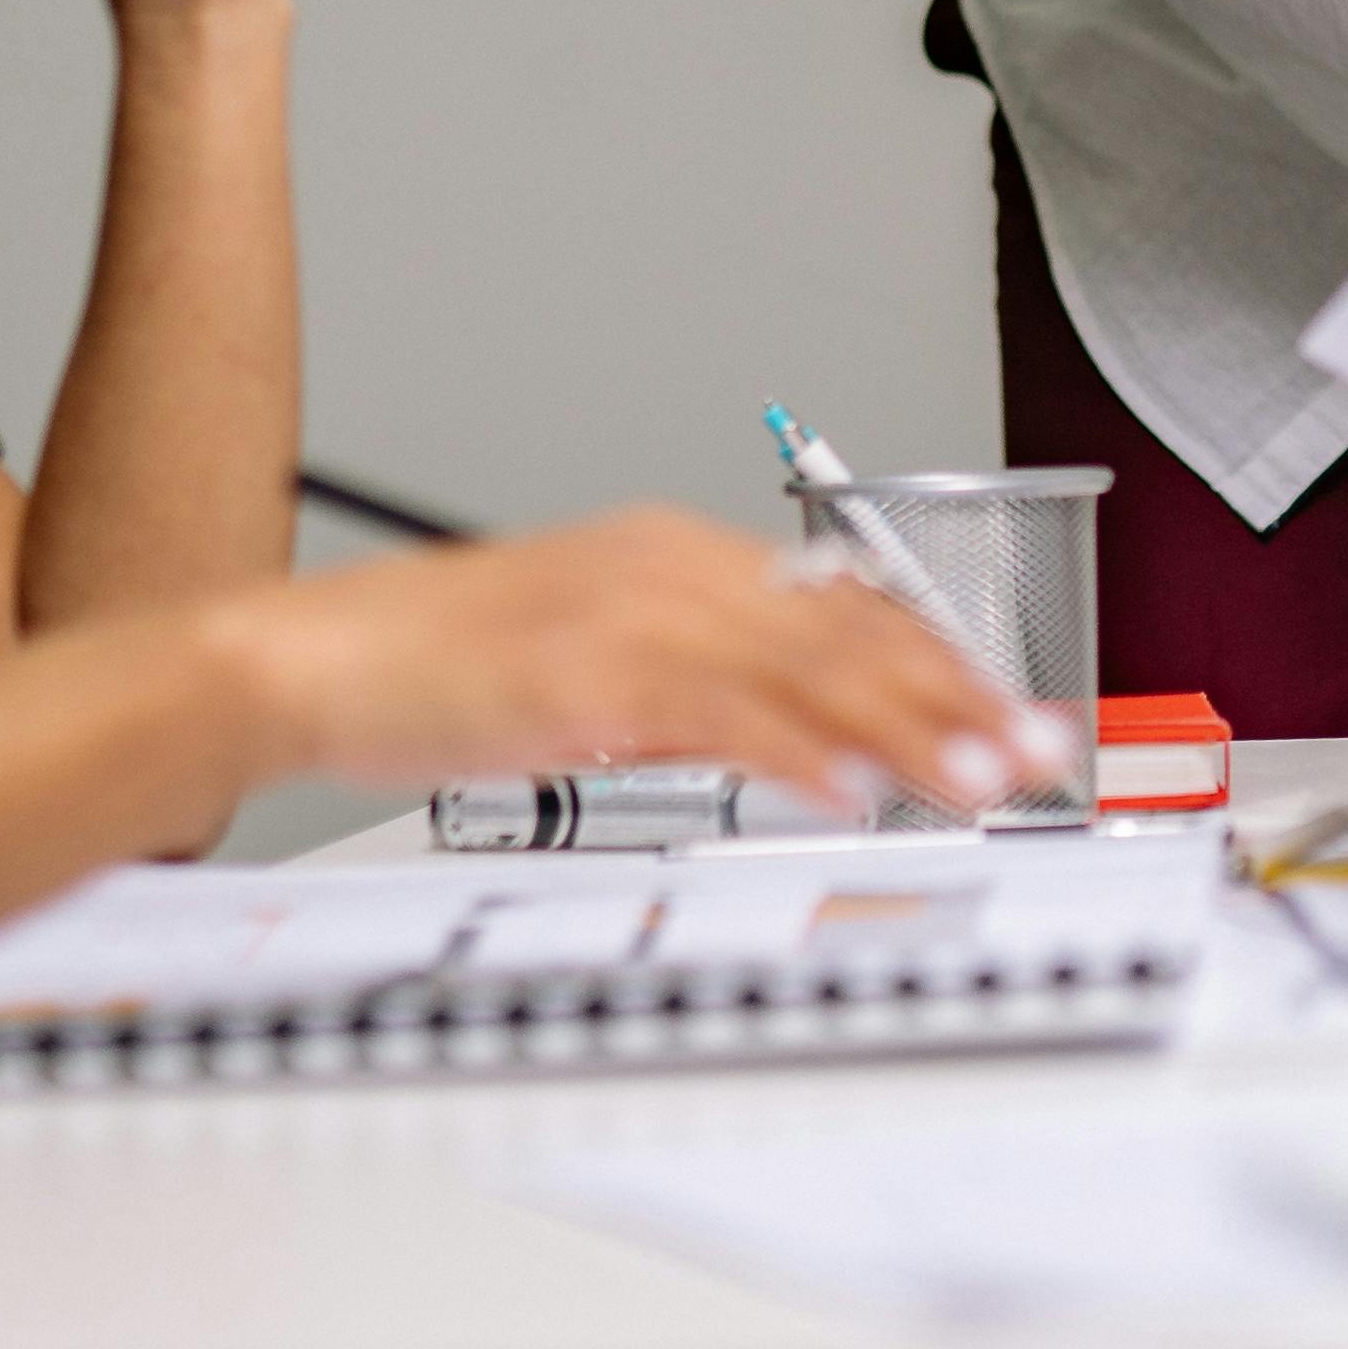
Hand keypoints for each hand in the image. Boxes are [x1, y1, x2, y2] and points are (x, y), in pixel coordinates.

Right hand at [229, 507, 1068, 814]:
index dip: (937, 660)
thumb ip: (688, 694)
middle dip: (957, 697)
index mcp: (675, 556)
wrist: (309, 657)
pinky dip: (799, 754)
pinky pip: (723, 716)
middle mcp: (671, 568)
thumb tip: (778, 740)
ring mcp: (634, 614)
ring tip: (984, 778)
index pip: (843, 606)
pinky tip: (854, 792)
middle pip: (849, 632)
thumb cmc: (427, 669)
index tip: (1005, 710)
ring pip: (809, 672)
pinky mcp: (591, 671)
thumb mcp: (588, 670)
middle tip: (1038, 749)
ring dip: (909, 731)